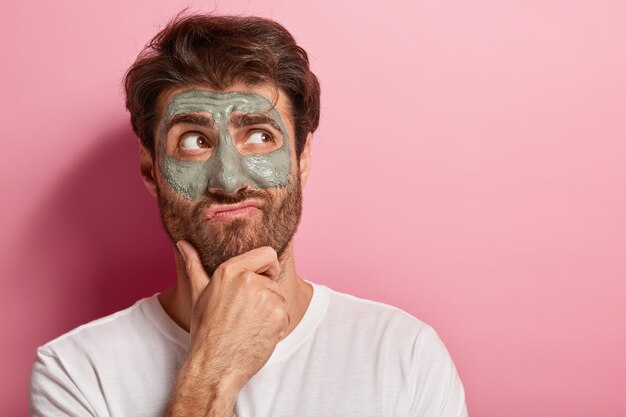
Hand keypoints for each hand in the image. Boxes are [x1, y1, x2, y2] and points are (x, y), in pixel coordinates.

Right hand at [177, 240, 289, 393]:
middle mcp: (248, 279)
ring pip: (280, 299)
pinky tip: (258, 336)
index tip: (263, 279)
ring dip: (271, 313)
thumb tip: (183, 243)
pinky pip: (286, 315)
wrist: (214, 366)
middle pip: (273, 281)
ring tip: (249, 327)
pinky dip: (277, 327)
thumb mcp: (199, 294)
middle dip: (265, 297)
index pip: (268, 253)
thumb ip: (194, 265)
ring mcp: (265, 296)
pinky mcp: (277, 314)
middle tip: (245, 316)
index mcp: (229, 270)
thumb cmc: (206, 332)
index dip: (268, 267)